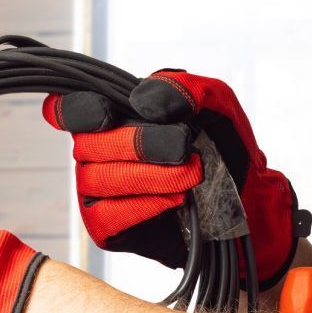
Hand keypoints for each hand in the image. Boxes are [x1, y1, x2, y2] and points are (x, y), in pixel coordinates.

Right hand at [43, 70, 308, 288]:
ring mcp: (96, 190)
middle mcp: (95, 152)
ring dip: (151, 176)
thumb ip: (182, 86)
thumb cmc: (222, 145)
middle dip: (139, 144)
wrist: (245, 195)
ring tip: (192, 176)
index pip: (66, 109)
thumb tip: (145, 99)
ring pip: (98, 179)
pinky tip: (174, 200)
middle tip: (184, 147)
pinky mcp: (105, 226)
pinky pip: (106, 214)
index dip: (76, 110)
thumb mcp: (214, 102)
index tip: (108, 114)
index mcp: (111, 116)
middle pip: (87, 144)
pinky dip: (142, 206)